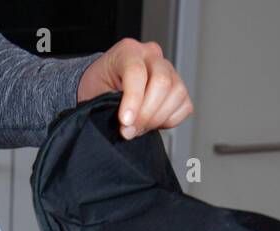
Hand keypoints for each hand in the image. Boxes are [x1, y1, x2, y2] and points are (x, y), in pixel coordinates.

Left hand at [77, 38, 192, 139]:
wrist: (105, 86)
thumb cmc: (99, 86)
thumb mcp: (95, 92)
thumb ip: (109, 105)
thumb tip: (127, 125)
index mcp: (128, 51)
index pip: (136, 72)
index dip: (133, 100)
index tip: (125, 122)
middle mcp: (151, 56)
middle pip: (162, 82)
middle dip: (145, 113)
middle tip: (129, 130)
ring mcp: (169, 70)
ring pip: (176, 93)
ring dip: (156, 118)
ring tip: (138, 127)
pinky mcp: (179, 87)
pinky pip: (184, 106)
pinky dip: (169, 120)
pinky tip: (151, 122)